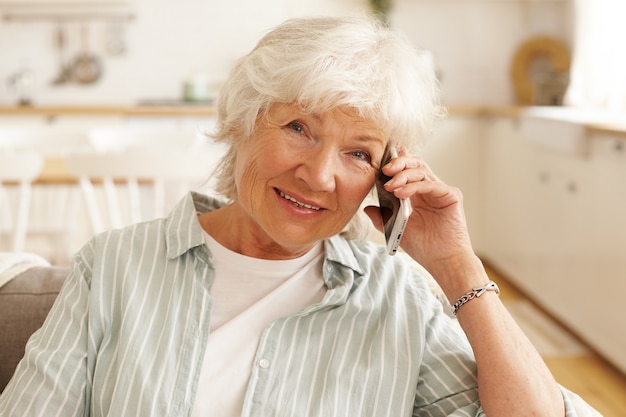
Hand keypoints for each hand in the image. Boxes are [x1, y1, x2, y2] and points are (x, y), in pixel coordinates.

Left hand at [364, 153, 478, 290]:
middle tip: (384, 170)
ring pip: (422, 172)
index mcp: (418, 194)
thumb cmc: (424, 248)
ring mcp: (441, 191)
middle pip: (415, 165)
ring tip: (390, 186)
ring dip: (403, 176)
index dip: (396, 161)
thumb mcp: (396, 230)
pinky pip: (431, 185)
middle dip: (398, 164)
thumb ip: (382, 218)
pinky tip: (401, 193)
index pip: (407, 171)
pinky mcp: (451, 196)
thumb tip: (366, 208)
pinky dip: (414, 186)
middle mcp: (430, 189)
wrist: (442, 262)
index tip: (381, 160)